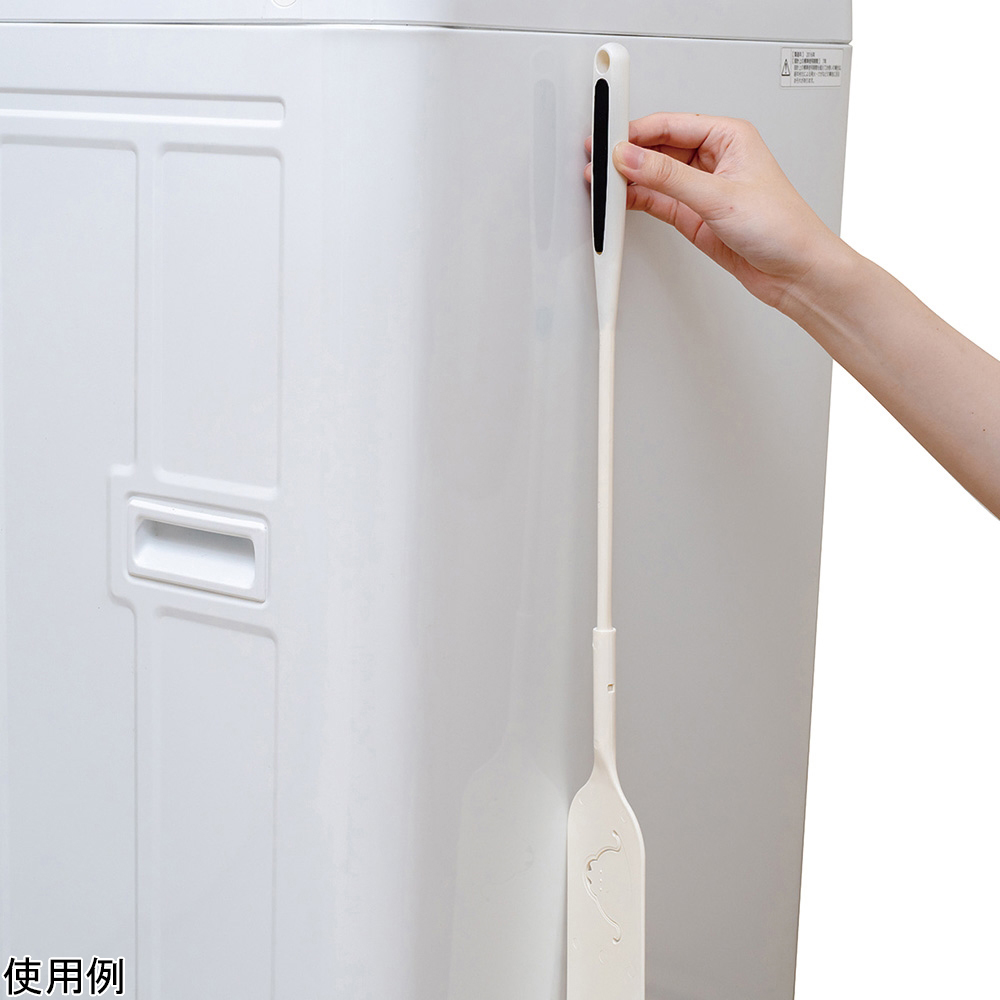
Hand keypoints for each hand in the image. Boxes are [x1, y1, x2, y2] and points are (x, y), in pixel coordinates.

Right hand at [585, 113, 843, 311]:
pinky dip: (638, 201)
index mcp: (729, 136)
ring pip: (654, 176)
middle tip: (599, 164)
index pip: (670, 124)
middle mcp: (714, 159)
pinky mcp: (694, 215)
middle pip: (658, 148)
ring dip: (630, 180)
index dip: (635, 132)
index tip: (609, 140)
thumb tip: (632, 159)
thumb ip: (668, 177)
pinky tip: (621, 202)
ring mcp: (702, 188)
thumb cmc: (783, 226)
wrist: (796, 272)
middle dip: (627, 156)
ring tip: (603, 185)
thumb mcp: (719, 195)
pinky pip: (657, 201)